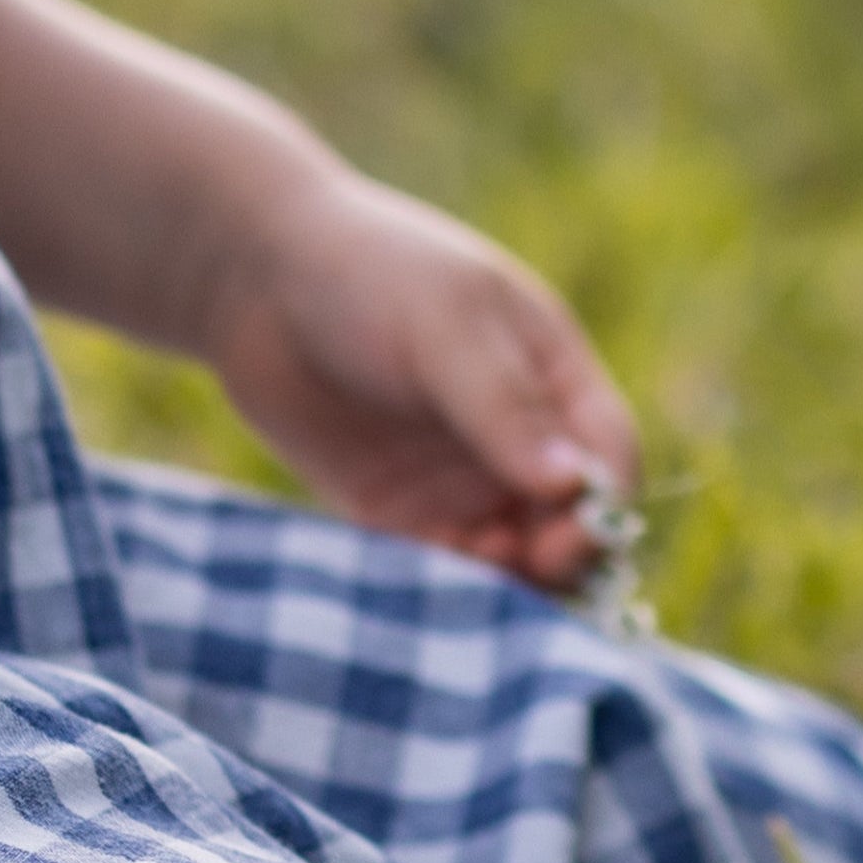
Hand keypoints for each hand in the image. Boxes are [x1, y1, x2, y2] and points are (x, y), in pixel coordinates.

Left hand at [198, 164, 641, 592]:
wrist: (253, 280)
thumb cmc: (366, 275)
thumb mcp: (445, 325)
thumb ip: (503, 407)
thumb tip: (573, 487)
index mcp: (552, 375)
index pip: (609, 457)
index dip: (603, 507)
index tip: (567, 540)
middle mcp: (516, 437)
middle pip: (570, 522)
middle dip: (558, 557)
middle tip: (519, 568)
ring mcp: (459, 479)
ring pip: (514, 558)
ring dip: (506, 583)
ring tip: (468, 569)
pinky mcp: (399, 514)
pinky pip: (443, 569)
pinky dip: (448, 588)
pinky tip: (428, 581)